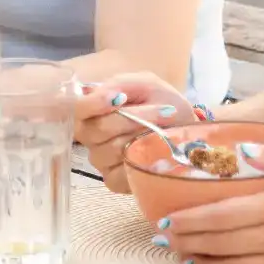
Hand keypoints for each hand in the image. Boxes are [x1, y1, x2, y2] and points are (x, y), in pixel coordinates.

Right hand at [75, 73, 195, 192]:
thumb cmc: (161, 102)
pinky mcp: (113, 179)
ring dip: (141, 138)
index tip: (120, 98)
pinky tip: (155, 153)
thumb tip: (112, 96)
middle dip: (131, 120)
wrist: (185, 127)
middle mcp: (90, 135)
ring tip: (163, 131)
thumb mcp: (145, 83)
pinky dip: (140, 162)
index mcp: (92, 109)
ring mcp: (100, 159)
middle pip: (97, 130)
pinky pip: (118, 174)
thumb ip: (123, 84)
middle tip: (162, 111)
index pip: (78, 108)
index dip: (95, 104)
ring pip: (111, 151)